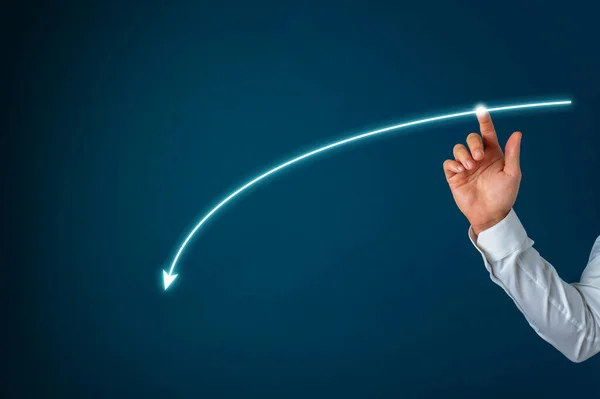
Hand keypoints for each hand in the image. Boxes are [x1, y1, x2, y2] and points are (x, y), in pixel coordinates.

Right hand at [443, 108, 522, 235]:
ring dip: (463, 154)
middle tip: (478, 157)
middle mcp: (478, 157)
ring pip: (458, 148)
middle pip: (471, 138)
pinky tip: (461, 171)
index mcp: (493, 154)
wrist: (490, 214)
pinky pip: (449, 163)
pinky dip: (453, 164)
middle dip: (473, 143)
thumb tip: (517, 133)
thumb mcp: (512, 174)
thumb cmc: (504, 195)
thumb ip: (512, 153)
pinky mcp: (454, 176)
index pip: (487, 133)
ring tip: (469, 167)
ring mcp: (466, 166)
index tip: (481, 111)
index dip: (484, 122)